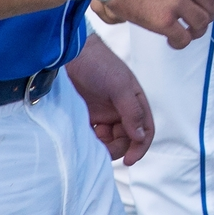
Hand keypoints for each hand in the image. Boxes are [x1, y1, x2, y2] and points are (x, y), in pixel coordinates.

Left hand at [65, 34, 154, 162]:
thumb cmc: (99, 64)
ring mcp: (102, 114)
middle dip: (118, 148)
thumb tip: (140, 137)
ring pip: (108, 140)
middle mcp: (120, 111)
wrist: (69, 54)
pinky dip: (90, 142)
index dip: (140, 147)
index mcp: (134, 103)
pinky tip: (83, 141)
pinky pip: (91, 136)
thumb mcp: (120, 86)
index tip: (129, 160)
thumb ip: (132, 111)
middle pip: (126, 139)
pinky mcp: (85, 116)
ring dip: (104, 147)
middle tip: (105, 151)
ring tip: (92, 145)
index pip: (144, 130)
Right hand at [109, 0, 213, 47]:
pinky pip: (182, 37)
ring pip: (201, 22)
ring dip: (197, 30)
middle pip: (212, 5)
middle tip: (197, 20)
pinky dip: (181, 42)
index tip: (205, 3)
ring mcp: (177, 2)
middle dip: (208, 14)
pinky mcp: (162, 20)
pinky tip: (173, 41)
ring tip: (187, 32)